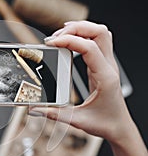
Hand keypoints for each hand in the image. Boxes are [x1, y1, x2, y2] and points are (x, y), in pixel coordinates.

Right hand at [29, 21, 133, 143]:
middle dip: (76, 28)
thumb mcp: (78, 120)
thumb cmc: (105, 123)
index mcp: (105, 77)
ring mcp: (107, 64)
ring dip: (81, 29)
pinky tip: (69, 42)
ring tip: (61, 35)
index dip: (69, 41)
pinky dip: (82, 36)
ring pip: (100, 34)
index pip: (89, 48)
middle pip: (99, 32)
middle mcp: (108, 67)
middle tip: (56, 36)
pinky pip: (96, 42)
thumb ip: (54, 114)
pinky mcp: (102, 66)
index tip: (52, 44)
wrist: (119, 127)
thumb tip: (35, 109)